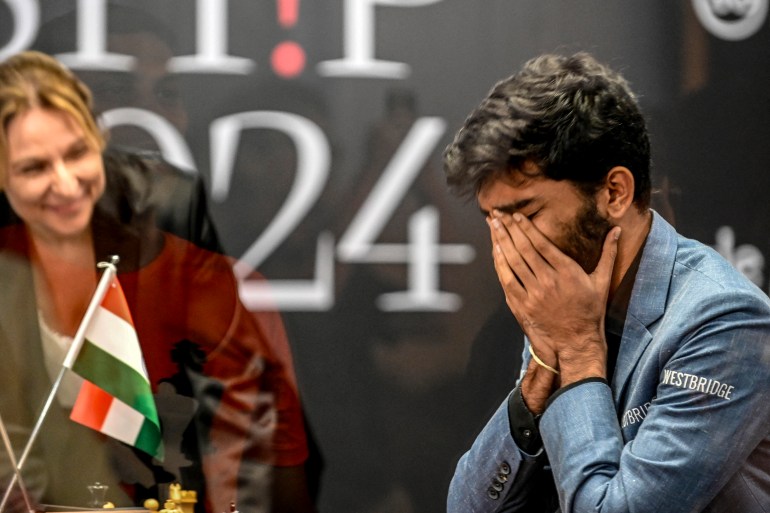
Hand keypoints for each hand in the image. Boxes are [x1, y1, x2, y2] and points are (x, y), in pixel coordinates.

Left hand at [488, 211, 619, 385]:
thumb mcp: (602, 281)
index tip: (516, 215)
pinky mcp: (522, 305)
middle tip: (498, 213)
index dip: (527, 228)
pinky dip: (500, 263)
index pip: (542, 244)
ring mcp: (533, 294)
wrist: (576, 341)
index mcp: (567, 272)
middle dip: (509, 228)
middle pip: (524, 249)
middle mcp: (548, 281)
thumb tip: (617, 231)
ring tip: (492, 225)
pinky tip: (495, 249)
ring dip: (501, 241)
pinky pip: (507, 279)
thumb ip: (608, 254)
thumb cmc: (590, 311)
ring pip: (513, 261)